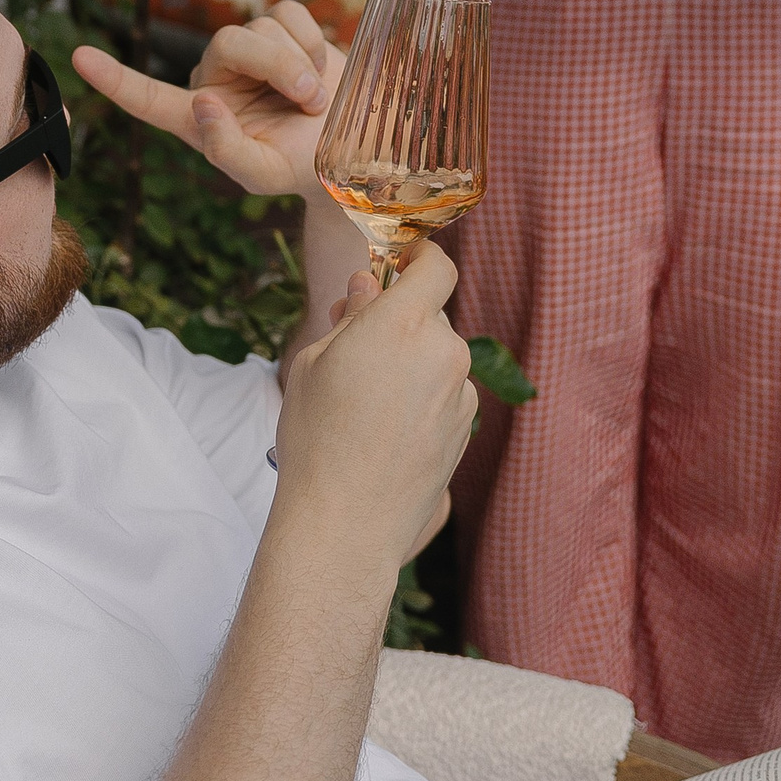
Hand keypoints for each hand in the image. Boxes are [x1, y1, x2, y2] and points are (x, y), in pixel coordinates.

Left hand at [74, 0, 342, 202]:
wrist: (350, 148)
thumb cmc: (296, 165)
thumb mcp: (261, 173)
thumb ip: (226, 149)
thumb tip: (203, 103)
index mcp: (197, 117)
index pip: (148, 97)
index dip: (115, 79)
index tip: (79, 58)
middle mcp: (215, 77)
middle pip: (229, 42)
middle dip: (276, 65)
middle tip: (308, 100)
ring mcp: (248, 49)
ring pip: (263, 28)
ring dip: (300, 63)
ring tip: (314, 98)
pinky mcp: (280, 28)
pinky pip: (289, 13)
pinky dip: (312, 42)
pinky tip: (319, 68)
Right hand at [274, 243, 474, 578]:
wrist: (346, 523)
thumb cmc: (316, 438)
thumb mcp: (314, 363)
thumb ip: (351, 316)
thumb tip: (368, 286)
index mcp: (403, 323)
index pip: (436, 266)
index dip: (420, 257)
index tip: (400, 262)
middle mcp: (444, 352)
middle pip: (431, 314)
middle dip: (399, 320)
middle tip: (355, 344)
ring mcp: (461, 394)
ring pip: (437, 357)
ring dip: (411, 362)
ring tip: (364, 403)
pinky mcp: (466, 430)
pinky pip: (445, 394)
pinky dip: (423, 398)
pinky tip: (386, 431)